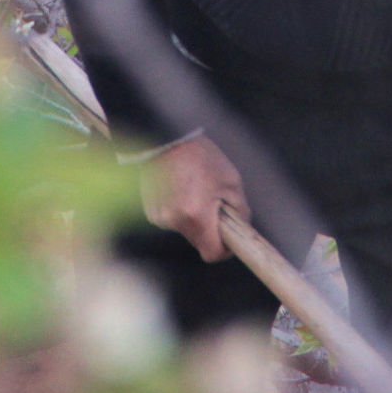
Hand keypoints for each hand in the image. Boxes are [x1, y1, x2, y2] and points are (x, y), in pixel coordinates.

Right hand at [139, 133, 246, 261]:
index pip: (212, 253)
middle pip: (199, 240)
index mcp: (196, 216)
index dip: (224, 250)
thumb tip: (241, 227)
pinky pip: (171, 218)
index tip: (230, 239)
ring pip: (185, 228)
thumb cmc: (201, 157)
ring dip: (194, 217)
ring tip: (195, 188)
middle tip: (215, 204)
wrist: (167, 138)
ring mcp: (159, 217)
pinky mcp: (150, 211)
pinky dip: (179, 209)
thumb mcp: (230, 181)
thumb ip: (239, 210)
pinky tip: (180, 187)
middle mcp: (174, 221)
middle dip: (210, 228)